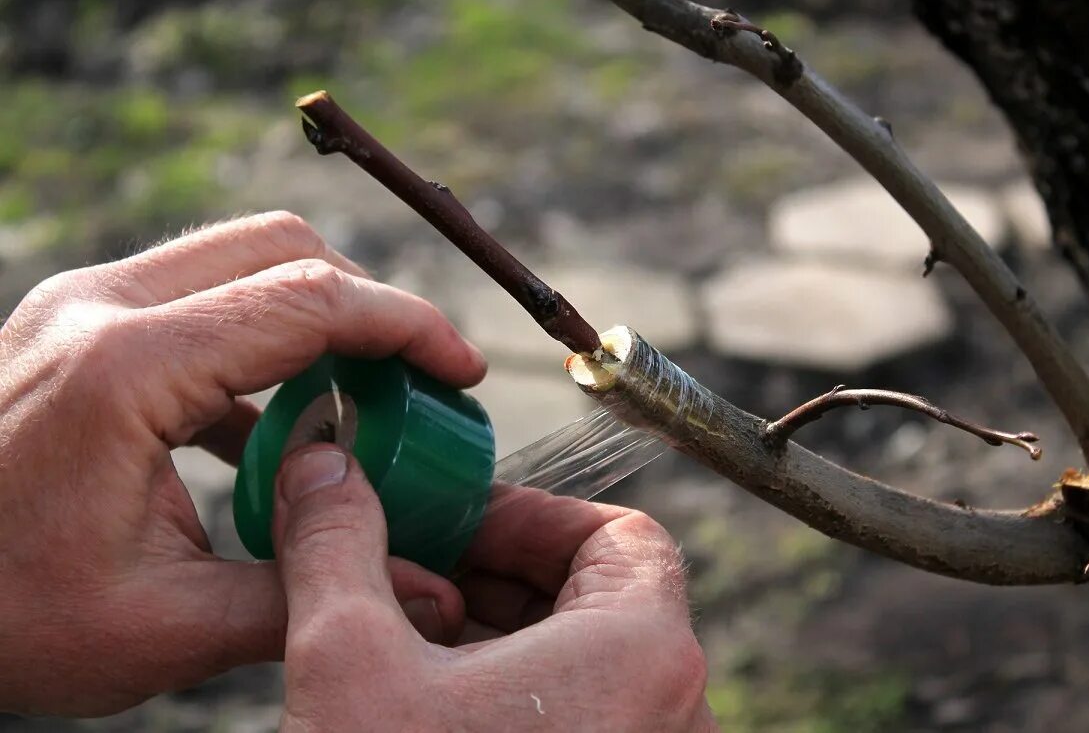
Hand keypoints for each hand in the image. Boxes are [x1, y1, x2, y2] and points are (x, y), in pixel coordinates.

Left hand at [0, 212, 485, 715]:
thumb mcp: (160, 628)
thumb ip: (305, 596)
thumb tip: (433, 594)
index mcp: (125, 368)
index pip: (309, 301)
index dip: (408, 328)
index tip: (463, 372)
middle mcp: (100, 307)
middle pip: (282, 247)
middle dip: (369, 304)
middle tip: (417, 382)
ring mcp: (81, 304)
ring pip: (241, 258)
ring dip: (316, 316)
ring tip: (357, 404)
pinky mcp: (76, 322)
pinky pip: (198, 299)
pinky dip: (261, 342)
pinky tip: (275, 427)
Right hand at [273, 445, 713, 731]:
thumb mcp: (348, 662)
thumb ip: (338, 547)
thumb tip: (323, 471)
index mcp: (644, 652)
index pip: (622, 534)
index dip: (532, 515)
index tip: (458, 523)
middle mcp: (673, 712)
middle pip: (604, 595)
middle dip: (503, 572)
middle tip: (420, 570)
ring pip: (590, 663)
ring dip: (504, 635)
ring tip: (413, 639)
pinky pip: (584, 720)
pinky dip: (518, 696)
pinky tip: (434, 706)